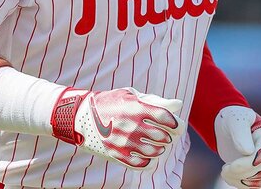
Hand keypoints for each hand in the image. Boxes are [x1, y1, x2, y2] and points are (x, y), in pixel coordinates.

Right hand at [51, 86, 185, 169]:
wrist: (82, 116)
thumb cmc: (111, 102)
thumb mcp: (131, 95)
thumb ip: (156, 101)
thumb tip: (178, 105)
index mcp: (136, 108)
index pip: (166, 119)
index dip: (177, 124)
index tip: (177, 125)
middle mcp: (131, 126)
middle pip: (163, 136)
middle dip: (169, 135)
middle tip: (166, 133)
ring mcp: (124, 142)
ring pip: (155, 152)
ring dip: (160, 148)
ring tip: (157, 144)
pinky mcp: (117, 155)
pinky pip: (142, 164)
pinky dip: (149, 160)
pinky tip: (147, 154)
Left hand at [215, 106, 260, 187]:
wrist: (227, 126)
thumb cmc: (232, 119)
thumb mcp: (234, 121)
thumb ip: (240, 133)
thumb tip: (248, 151)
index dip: (249, 163)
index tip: (232, 165)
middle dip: (241, 171)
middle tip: (224, 169)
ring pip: (259, 179)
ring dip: (240, 179)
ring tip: (224, 171)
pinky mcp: (256, 170)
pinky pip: (254, 184)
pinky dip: (240, 183)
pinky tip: (228, 176)